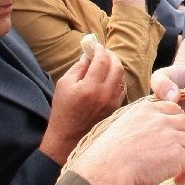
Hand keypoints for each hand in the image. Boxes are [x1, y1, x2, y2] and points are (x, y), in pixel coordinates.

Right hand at [41, 44, 124, 164]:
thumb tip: (89, 55)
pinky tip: (108, 78)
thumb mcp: (64, 84)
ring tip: (105, 63)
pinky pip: (121, 89)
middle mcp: (105, 95)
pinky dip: (117, 80)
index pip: (102, 60)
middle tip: (103, 52)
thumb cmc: (62, 110)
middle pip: (117, 67)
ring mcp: (113, 103)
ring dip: (115, 67)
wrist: (67, 138)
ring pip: (121, 78)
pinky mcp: (116, 110)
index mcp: (90, 87)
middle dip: (111, 56)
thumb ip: (78, 67)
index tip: (95, 45)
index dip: (99, 50)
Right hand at [69, 96, 184, 184]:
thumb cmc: (108, 156)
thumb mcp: (122, 127)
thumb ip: (138, 125)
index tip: (176, 138)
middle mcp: (160, 118)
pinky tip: (178, 181)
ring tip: (183, 171)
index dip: (178, 124)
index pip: (173, 108)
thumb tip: (147, 138)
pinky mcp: (177, 154)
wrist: (108, 169)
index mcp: (146, 109)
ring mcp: (170, 135)